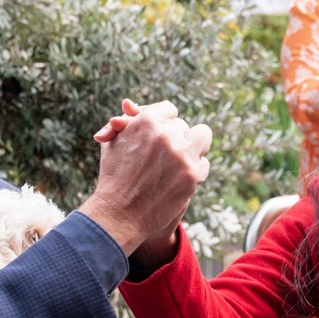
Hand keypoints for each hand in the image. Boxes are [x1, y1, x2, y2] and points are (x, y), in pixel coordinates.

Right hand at [81, 99, 211, 256]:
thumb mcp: (114, 143)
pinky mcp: (192, 174)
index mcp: (146, 121)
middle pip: (183, 126)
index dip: (167, 122)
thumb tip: (128, 103)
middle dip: (176, 139)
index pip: (169, 110)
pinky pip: (204, 163)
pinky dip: (195, 171)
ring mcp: (181, 154)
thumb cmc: (114, 177)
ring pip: (202, 137)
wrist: (119, 214)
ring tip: (177, 163)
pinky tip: (179, 181)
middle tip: (164, 155)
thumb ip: (126, 121)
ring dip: (193, 148)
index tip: (164, 133)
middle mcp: (166, 134)